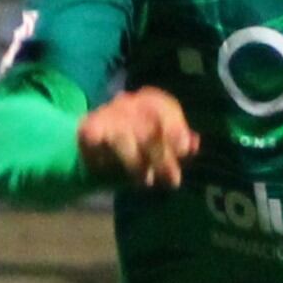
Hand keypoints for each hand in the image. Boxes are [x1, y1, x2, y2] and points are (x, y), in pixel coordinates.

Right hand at [77, 87, 198, 188]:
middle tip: (172, 181)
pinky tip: (111, 169)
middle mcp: (129, 102)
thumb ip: (177, 144)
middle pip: (149, 125)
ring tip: (144, 182)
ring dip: (136, 163)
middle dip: (162, 156)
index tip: (184, 151)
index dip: (176, 128)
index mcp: (150, 100)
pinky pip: (98, 143)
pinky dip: (106, 159)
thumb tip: (194, 144)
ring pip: (124, 137)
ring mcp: (107, 114)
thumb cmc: (134, 140)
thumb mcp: (160, 142)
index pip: (166, 108)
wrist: (90, 138)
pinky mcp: (88, 128)